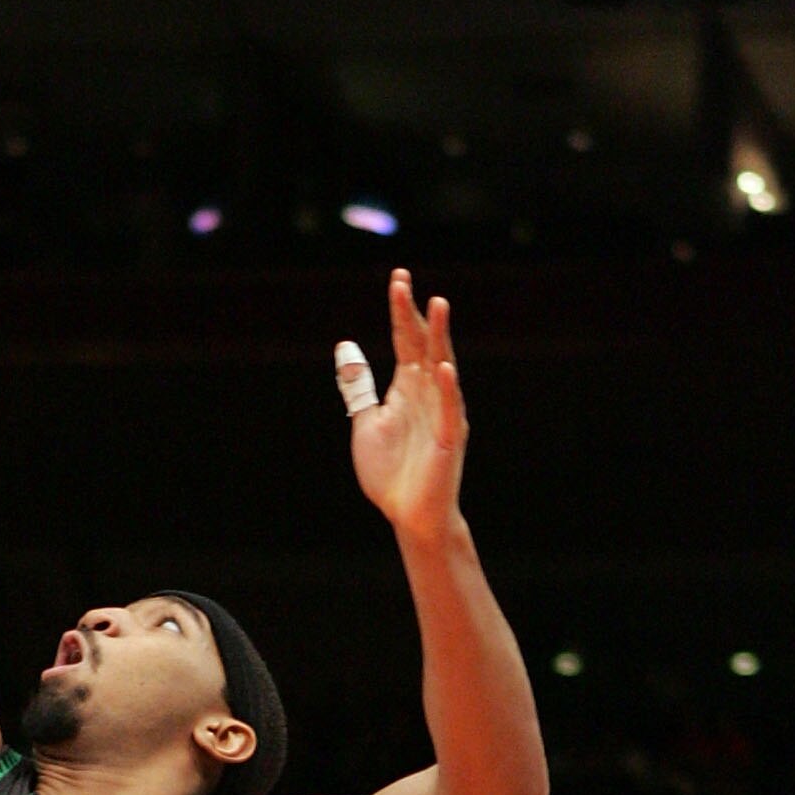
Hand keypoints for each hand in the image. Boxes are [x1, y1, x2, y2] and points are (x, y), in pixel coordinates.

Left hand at [339, 270, 467, 549]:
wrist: (409, 516)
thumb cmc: (392, 472)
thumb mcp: (366, 421)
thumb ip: (358, 385)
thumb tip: (345, 346)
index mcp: (407, 387)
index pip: (405, 340)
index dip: (400, 311)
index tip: (398, 278)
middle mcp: (428, 393)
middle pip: (423, 345)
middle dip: (415, 314)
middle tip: (405, 282)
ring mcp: (442, 413)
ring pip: (442, 368)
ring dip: (439, 338)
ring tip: (438, 306)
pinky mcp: (449, 438)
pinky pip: (450, 409)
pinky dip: (448, 389)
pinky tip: (446, 367)